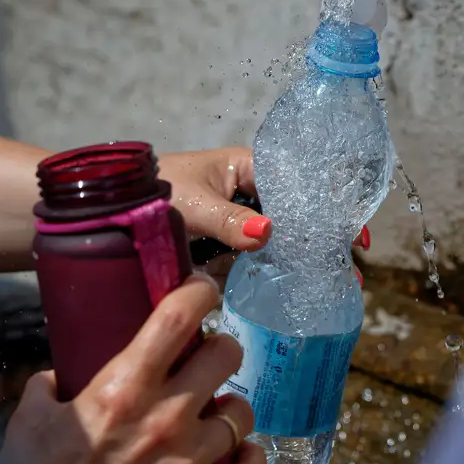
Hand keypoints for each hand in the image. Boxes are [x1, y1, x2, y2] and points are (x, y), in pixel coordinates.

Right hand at [0, 275, 265, 463]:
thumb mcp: (31, 418)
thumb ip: (52, 384)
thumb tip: (63, 373)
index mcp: (122, 388)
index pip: (176, 317)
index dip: (199, 291)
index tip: (203, 289)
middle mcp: (163, 418)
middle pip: (226, 355)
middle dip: (219, 350)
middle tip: (207, 358)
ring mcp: (188, 461)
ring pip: (243, 411)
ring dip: (231, 408)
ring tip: (214, 413)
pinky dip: (249, 458)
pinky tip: (235, 453)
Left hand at [159, 147, 371, 285]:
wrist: (110, 216)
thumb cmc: (151, 193)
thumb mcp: (193, 203)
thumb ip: (228, 220)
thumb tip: (267, 233)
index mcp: (246, 169)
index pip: (299, 186)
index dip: (328, 209)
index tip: (353, 235)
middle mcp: (247, 195)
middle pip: (294, 218)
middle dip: (322, 243)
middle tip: (351, 273)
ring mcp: (236, 225)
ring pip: (278, 244)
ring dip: (303, 264)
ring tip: (334, 287)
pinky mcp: (224, 251)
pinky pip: (255, 264)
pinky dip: (274, 278)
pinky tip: (298, 294)